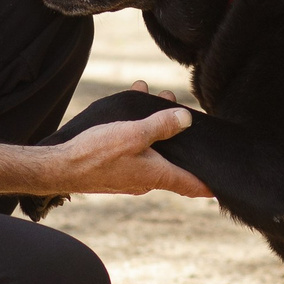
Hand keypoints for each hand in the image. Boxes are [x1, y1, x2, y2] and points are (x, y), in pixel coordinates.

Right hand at [56, 103, 214, 199]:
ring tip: (155, 98)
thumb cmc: (96, 154)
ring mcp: (131, 176)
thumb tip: (186, 120)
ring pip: (153, 150)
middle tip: (181, 111)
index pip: (191, 184)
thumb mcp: (134, 134)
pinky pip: (135, 149)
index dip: (208, 185)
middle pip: (173, 160)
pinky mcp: (116, 170)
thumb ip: (161, 126)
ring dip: (156, 127)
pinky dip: (138, 131)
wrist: (61, 167)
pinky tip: (131, 109)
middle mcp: (147, 180)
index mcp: (157, 175)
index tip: (222, 186)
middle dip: (179, 135)